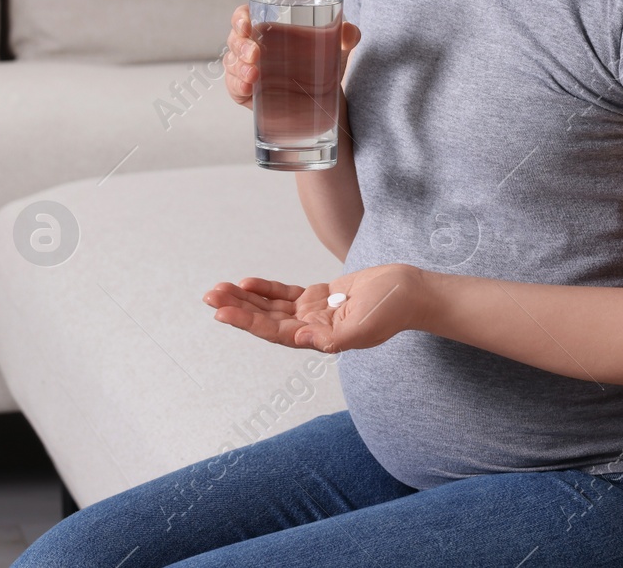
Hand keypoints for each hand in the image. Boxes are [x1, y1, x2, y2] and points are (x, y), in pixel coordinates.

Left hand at [202, 264, 427, 353]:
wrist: (412, 293)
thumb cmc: (393, 310)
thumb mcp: (365, 326)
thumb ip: (334, 338)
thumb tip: (301, 340)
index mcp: (320, 339)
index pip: (275, 332)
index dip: (247, 322)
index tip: (222, 312)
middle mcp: (312, 328)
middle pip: (266, 319)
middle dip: (237, 308)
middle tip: (210, 296)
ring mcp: (315, 312)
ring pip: (272, 306)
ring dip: (246, 298)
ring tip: (219, 289)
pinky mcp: (322, 296)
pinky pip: (286, 294)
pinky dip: (266, 289)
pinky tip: (248, 283)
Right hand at [223, 3, 361, 109]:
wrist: (321, 97)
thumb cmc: (321, 61)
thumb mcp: (335, 47)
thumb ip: (346, 36)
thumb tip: (350, 31)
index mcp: (267, 26)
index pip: (243, 15)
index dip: (240, 17)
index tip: (247, 23)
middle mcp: (252, 45)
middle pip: (235, 39)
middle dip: (241, 45)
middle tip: (255, 54)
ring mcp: (245, 68)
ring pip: (232, 62)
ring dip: (239, 67)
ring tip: (254, 74)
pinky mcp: (245, 90)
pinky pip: (234, 85)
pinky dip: (238, 85)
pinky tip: (248, 87)